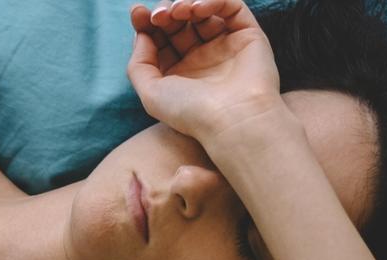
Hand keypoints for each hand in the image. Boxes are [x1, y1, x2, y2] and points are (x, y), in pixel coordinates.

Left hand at [128, 0, 283, 142]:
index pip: (161, 39)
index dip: (147, 23)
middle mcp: (203, 60)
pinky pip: (231, 7)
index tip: (138, 14)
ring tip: (178, 11)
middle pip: (179, 22)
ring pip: (203, 11)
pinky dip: (213, 0)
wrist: (232, 120)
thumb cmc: (191, 113)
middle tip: (159, 16)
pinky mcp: (248, 36)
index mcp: (180, 74)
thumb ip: (139, 63)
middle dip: (165, 12)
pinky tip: (197, 9)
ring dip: (186, 3)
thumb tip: (143, 34)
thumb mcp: (150, 93)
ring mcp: (226, 47)